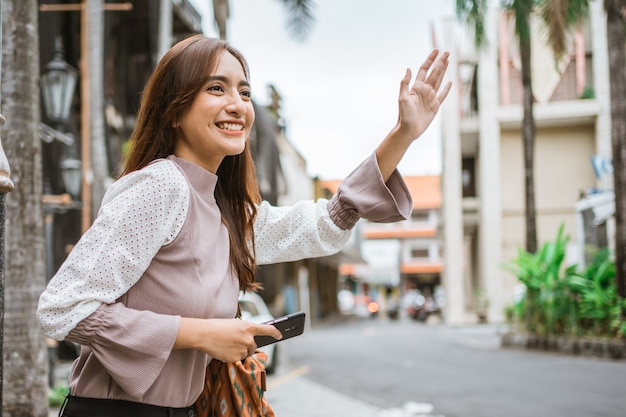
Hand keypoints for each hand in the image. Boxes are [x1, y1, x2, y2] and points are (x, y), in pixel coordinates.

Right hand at [174, 317, 282, 361]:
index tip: (280, 335)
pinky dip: (232, 356)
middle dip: (247, 345)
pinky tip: (224, 350)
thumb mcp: (235, 324)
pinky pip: (238, 359)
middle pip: (254, 346)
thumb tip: (251, 338)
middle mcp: (249, 338)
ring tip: (227, 344)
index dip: (275, 333)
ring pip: (246, 353)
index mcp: (249, 326)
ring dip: (240, 351)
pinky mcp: (236, 358)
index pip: (268, 330)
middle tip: (234, 341)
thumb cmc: (217, 326)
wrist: (204, 334)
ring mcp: (243, 349)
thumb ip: (245, 330)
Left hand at [375, 49, 451, 180]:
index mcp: (416, 87)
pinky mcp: (435, 105)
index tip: (436, 51)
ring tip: (448, 61)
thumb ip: (405, 83)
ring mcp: (430, 97)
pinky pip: (443, 95)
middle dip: (440, 62)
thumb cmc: (403, 115)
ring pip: (439, 80)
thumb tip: (408, 69)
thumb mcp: (402, 98)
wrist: (408, 129)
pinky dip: (447, 88)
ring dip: (443, 71)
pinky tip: (450, 82)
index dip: (430, 59)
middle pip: (434, 72)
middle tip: (447, 52)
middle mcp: (424, 90)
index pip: (424, 69)